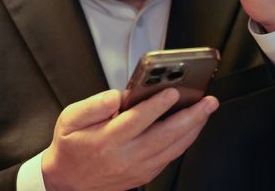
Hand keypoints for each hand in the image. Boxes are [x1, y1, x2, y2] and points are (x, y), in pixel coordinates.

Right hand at [42, 88, 218, 190]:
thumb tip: (117, 96)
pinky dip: (185, 142)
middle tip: (207, 101)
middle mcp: (125, 156)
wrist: (67, 182)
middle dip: (190, 116)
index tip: (173, 91)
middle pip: (164, 136)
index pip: (137, 120)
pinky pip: (170, 158)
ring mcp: (137, 168)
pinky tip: (192, 128)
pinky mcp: (144, 175)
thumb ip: (93, 105)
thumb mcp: (69, 119)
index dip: (157, 105)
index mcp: (107, 140)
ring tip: (206, 110)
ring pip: (172, 149)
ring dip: (193, 129)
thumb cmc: (71, 146)